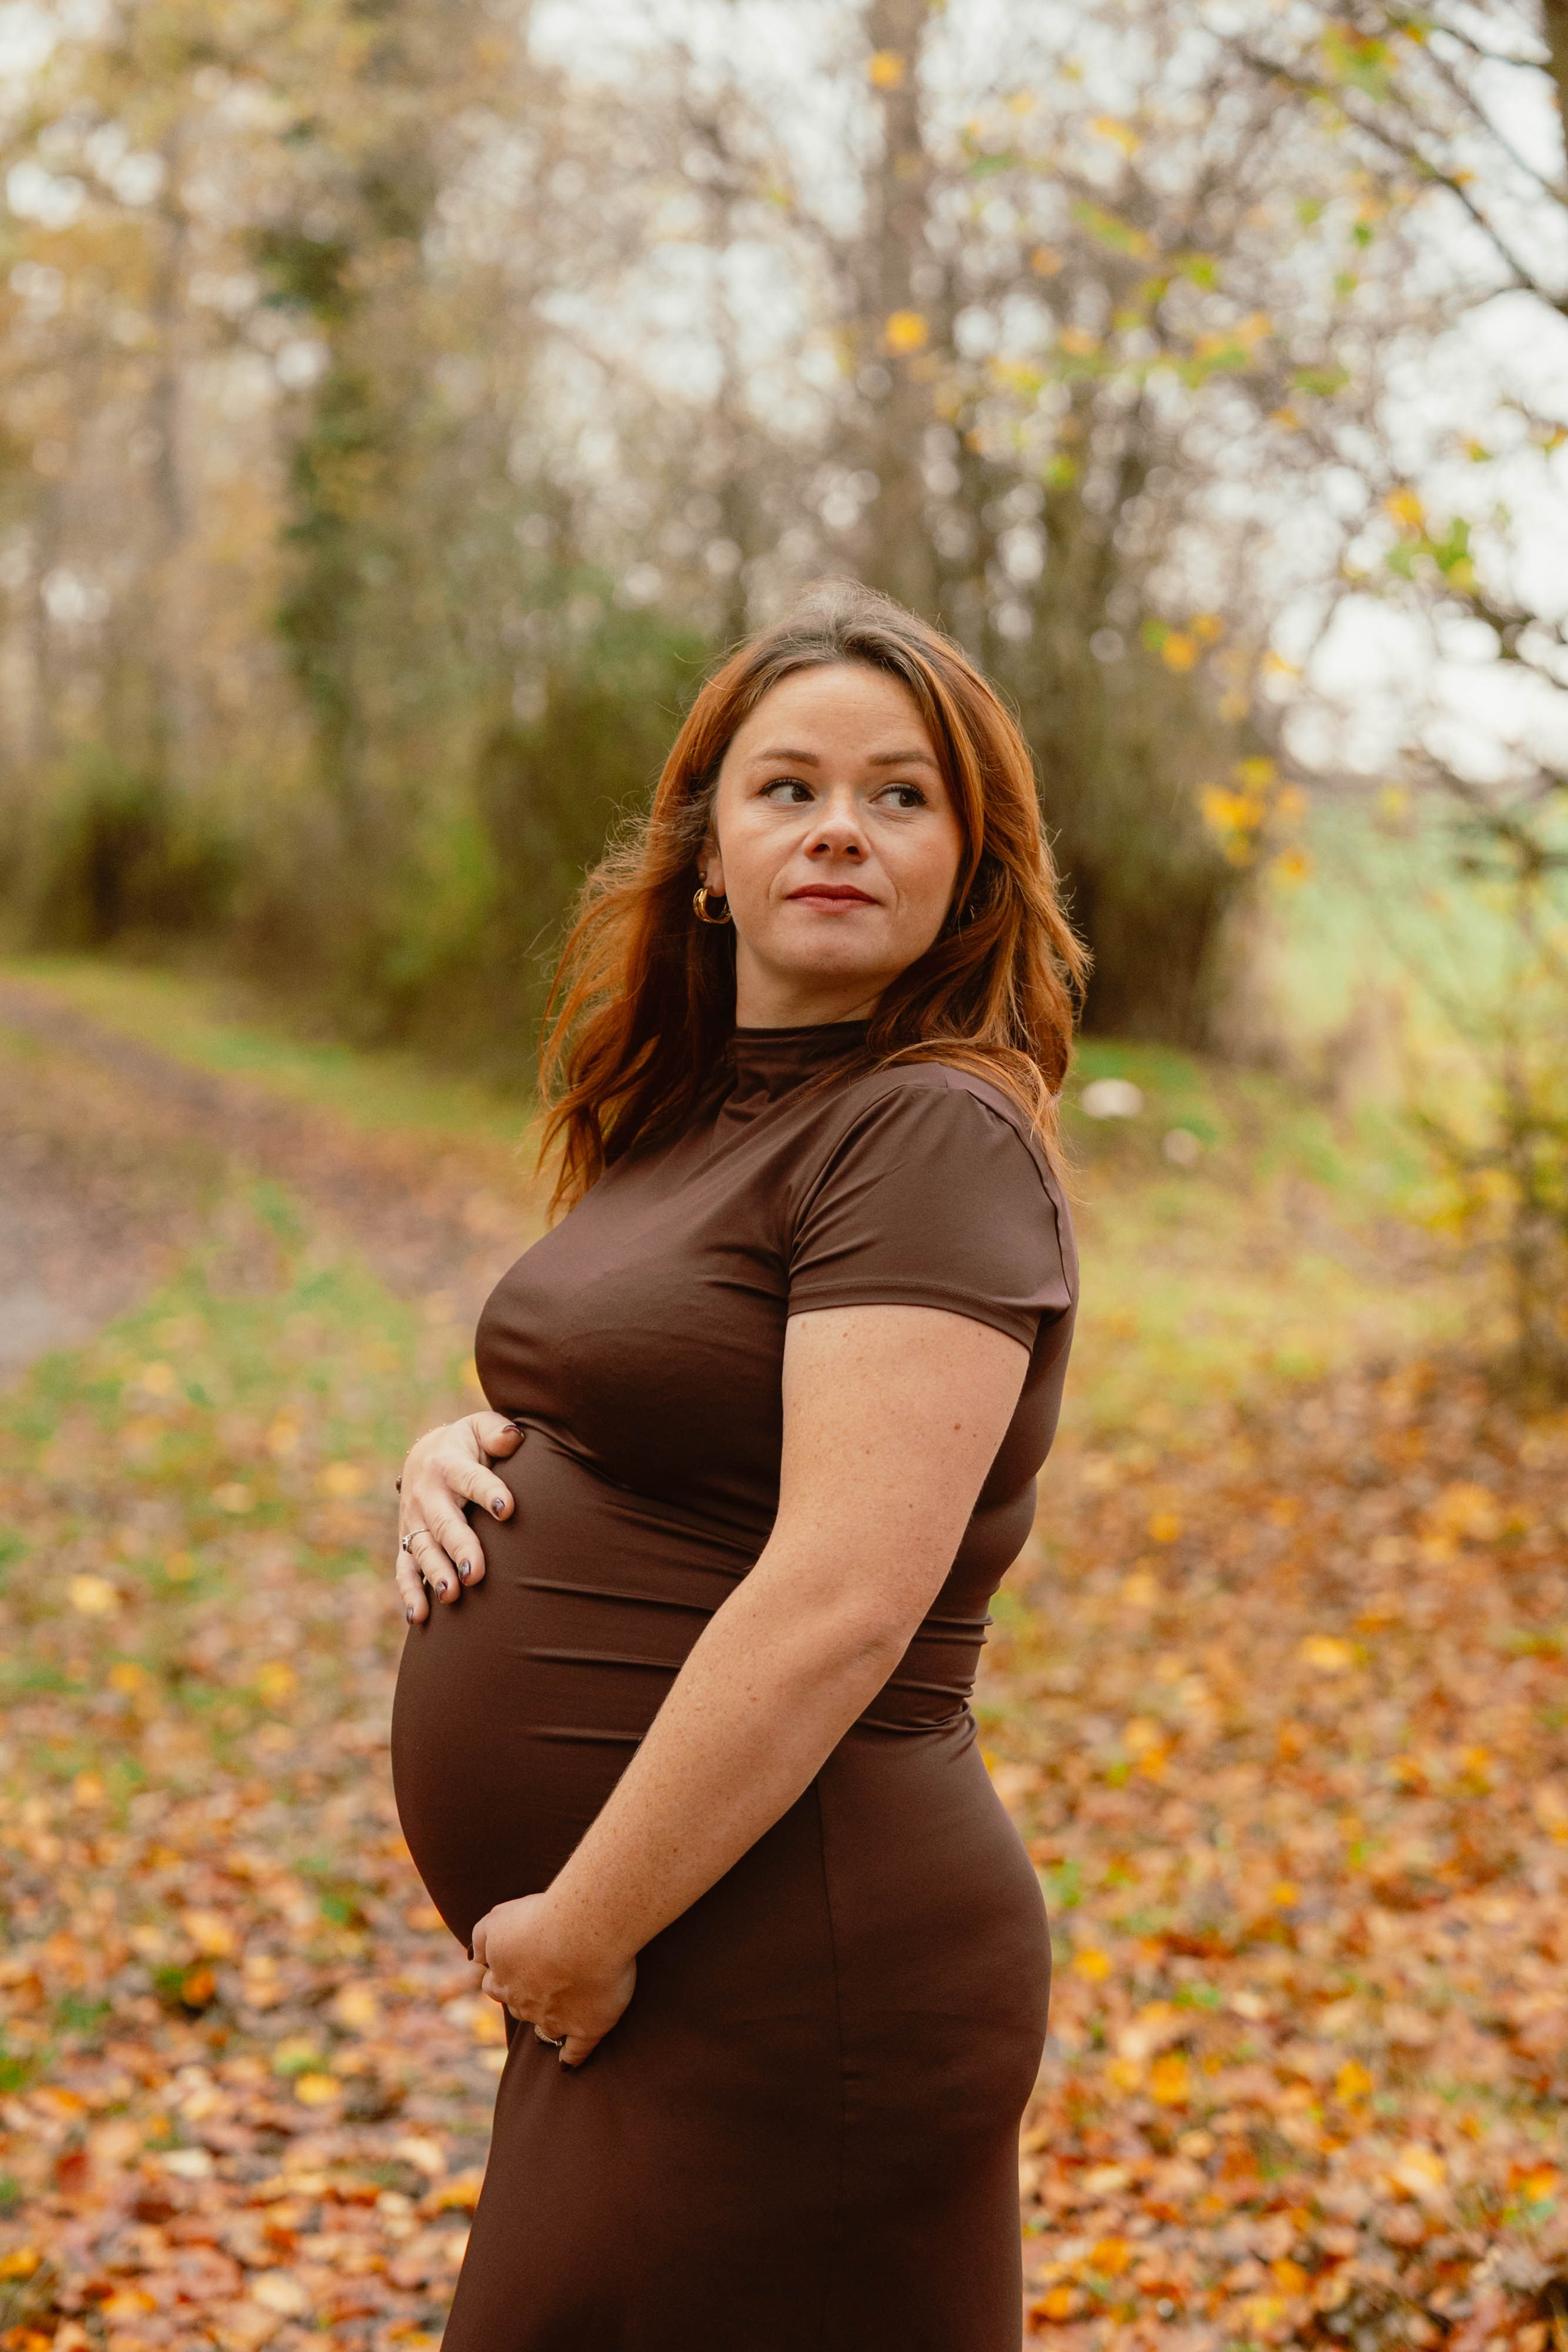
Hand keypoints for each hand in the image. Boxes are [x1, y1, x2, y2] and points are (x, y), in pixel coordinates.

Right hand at [396, 1412, 522, 1621]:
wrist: (427, 1456)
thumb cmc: (468, 1445)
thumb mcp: (480, 1427)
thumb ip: (497, 1432)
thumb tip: (513, 1437)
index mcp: (449, 1464)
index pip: (471, 1478)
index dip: (488, 1492)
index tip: (507, 1508)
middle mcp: (428, 1495)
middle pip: (445, 1523)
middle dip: (459, 1548)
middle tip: (476, 1573)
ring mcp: (415, 1521)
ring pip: (423, 1550)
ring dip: (435, 1574)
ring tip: (451, 1595)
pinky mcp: (407, 1542)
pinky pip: (404, 1570)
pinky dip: (409, 1593)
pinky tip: (418, 1617)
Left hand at [469, 1892, 636, 2068]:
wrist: (582, 1931)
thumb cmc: (541, 1918)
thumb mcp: (499, 1919)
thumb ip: (481, 1937)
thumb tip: (474, 1959)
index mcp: (504, 1978)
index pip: (495, 1985)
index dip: (504, 1977)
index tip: (516, 1968)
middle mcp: (525, 2003)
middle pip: (519, 2007)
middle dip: (526, 1998)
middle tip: (543, 1985)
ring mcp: (555, 2019)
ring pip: (545, 2029)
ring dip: (548, 2023)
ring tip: (558, 2018)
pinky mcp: (586, 2028)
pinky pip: (575, 2051)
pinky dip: (572, 2057)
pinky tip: (568, 2062)